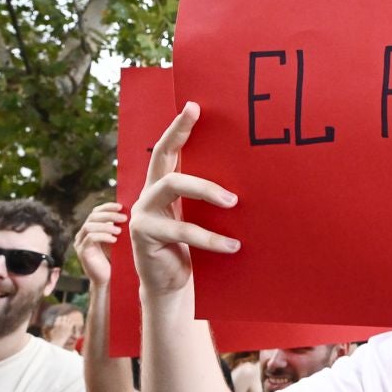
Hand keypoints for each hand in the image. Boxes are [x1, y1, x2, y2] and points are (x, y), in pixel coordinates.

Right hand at [74, 201, 126, 289]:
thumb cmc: (114, 259)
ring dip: (106, 226)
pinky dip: (103, 236)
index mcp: (90, 229)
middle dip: (109, 215)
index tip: (120, 206)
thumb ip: (117, 227)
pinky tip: (114, 240)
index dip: (107, 207)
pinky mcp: (82, 252)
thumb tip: (128, 212)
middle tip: (123, 218)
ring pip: (89, 226)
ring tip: (119, 231)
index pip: (95, 212)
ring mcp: (80, 243)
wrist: (109, 279)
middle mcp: (82, 234)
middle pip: (92, 217)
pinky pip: (90, 238)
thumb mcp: (117, 240)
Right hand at [128, 102, 241, 302]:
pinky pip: (182, 229)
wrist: (170, 285)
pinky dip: (211, 238)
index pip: (168, 150)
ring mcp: (142, 212)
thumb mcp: (199, 219)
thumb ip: (209, 199)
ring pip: (173, 186)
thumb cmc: (190, 248)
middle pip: (162, 157)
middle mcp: (147, 194)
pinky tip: (233, 246)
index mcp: (161, 186)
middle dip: (180, 136)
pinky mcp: (143, 234)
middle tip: (203, 124)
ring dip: (207, 190)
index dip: (178, 127)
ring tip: (234, 201)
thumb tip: (249, 179)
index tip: (194, 106)